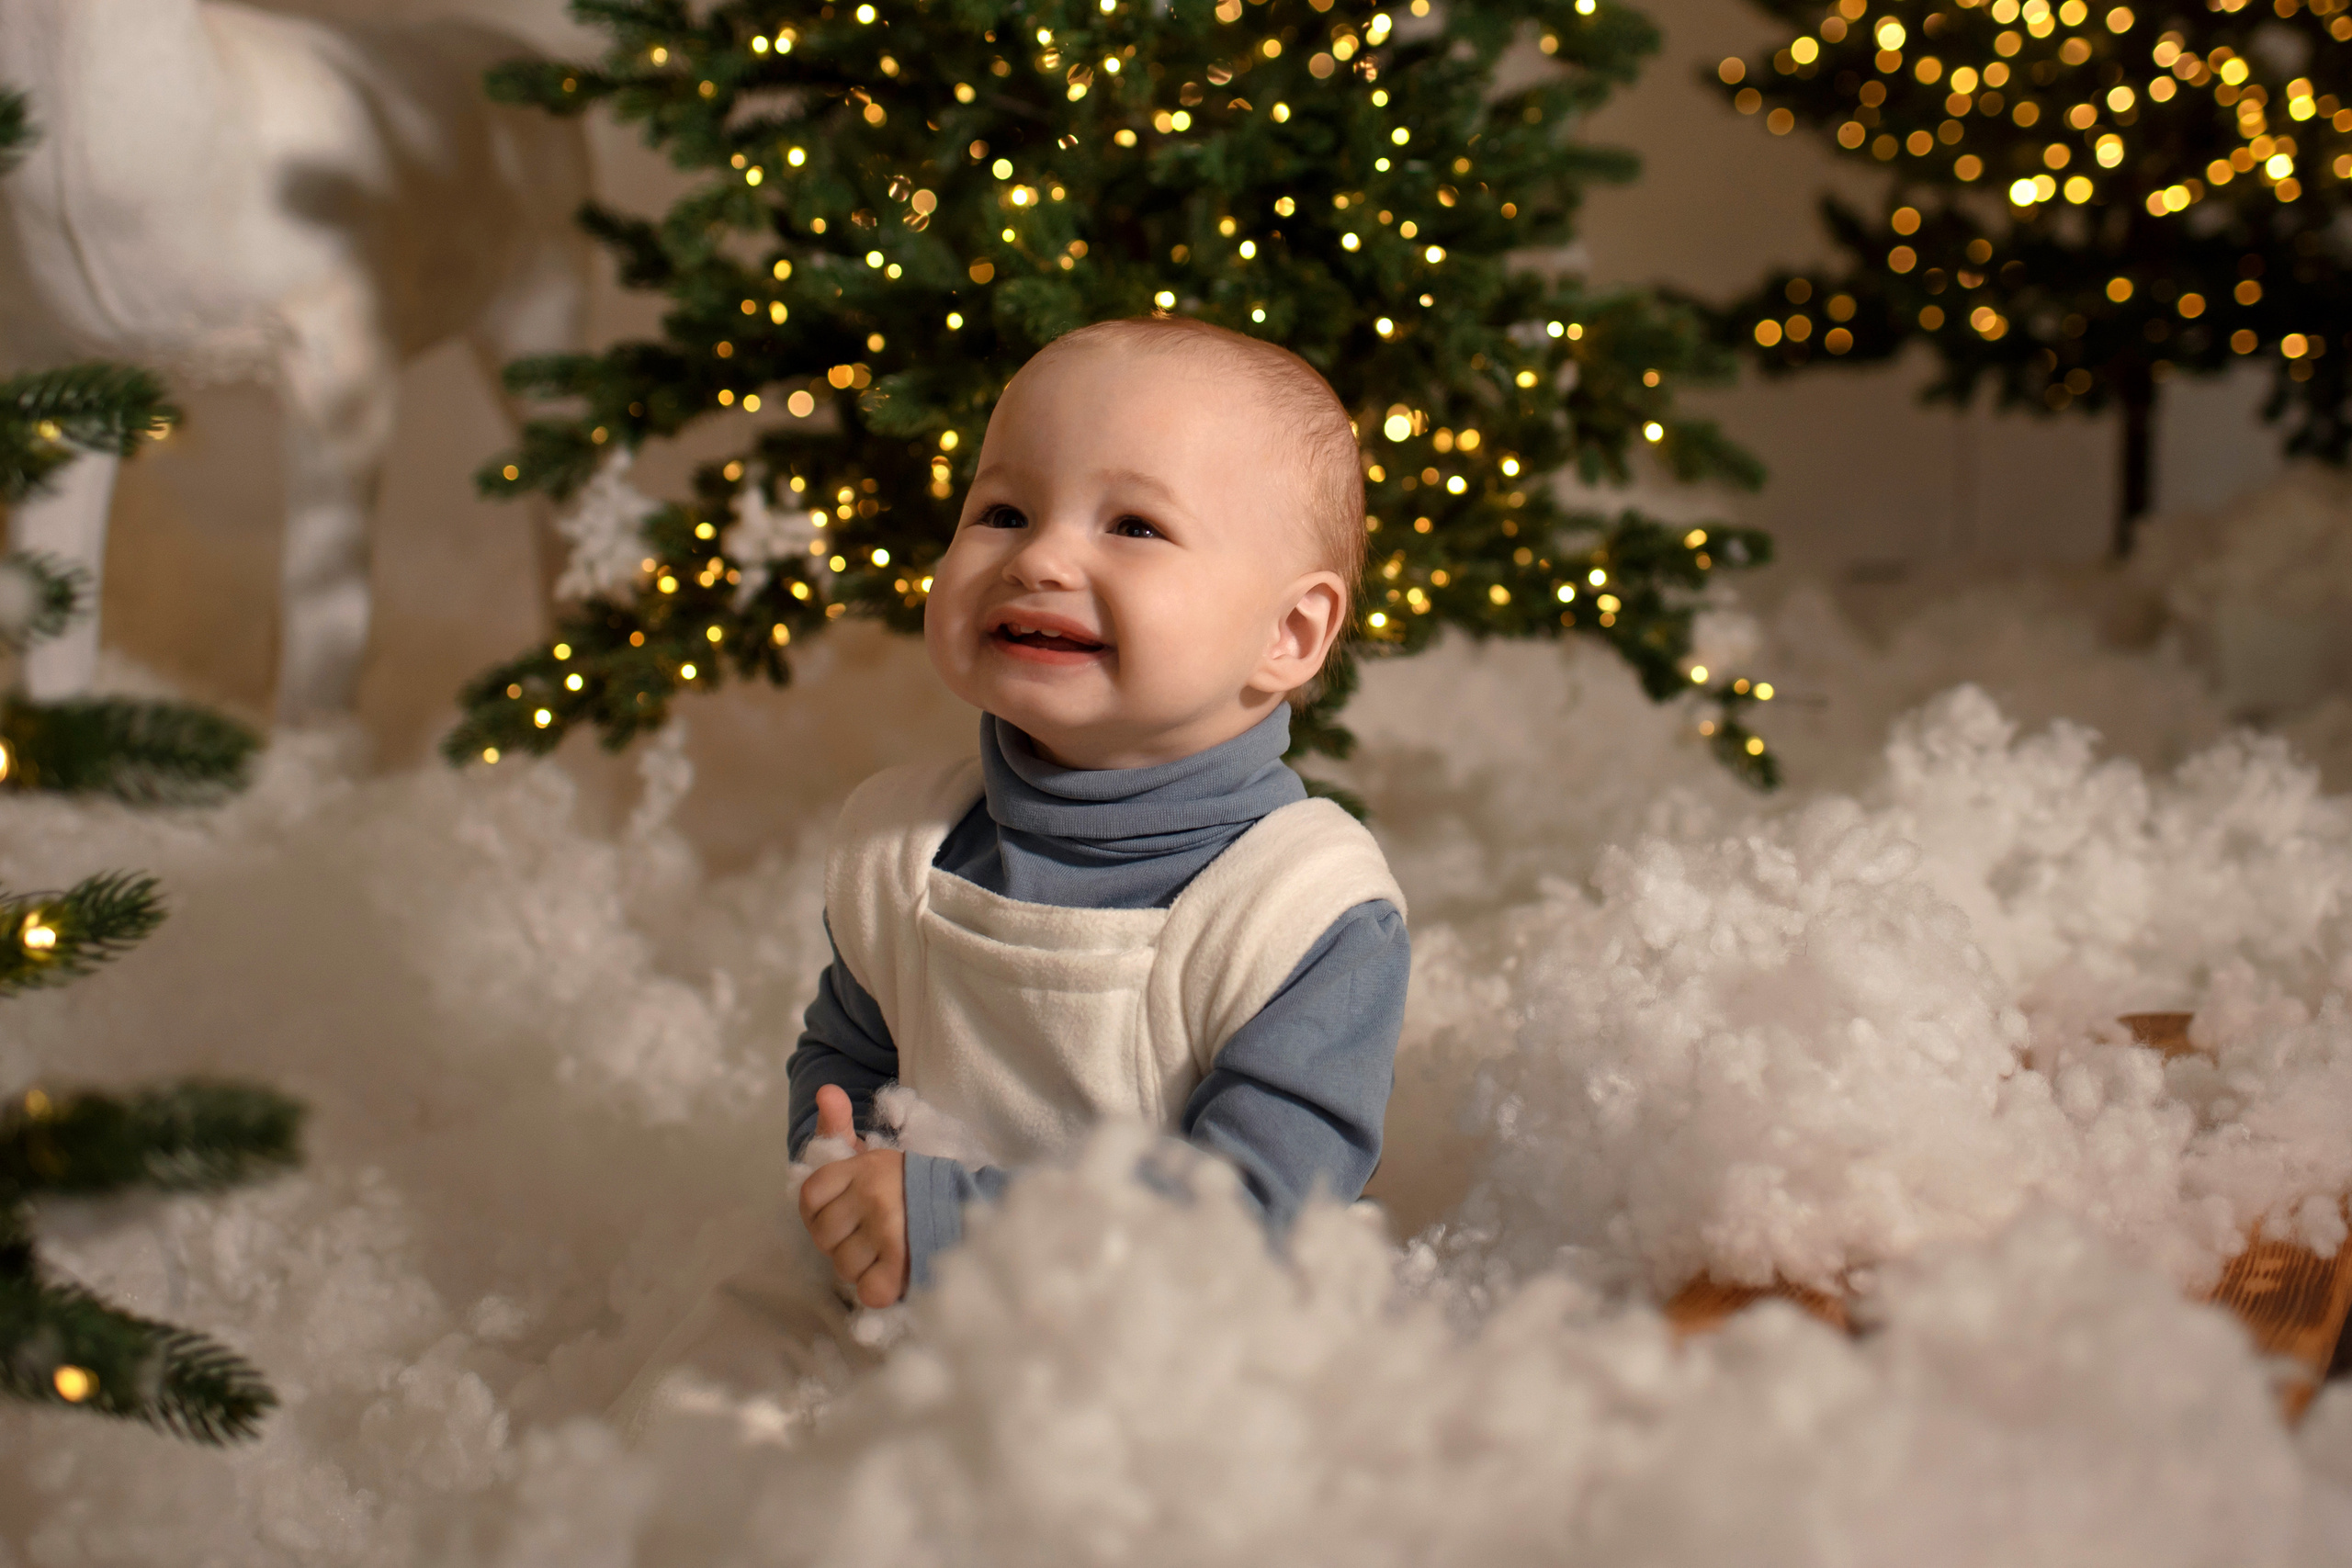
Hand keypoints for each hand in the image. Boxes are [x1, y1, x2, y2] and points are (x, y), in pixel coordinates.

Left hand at [797, 1085, 908, 1307]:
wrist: (970, 1209)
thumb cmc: (909, 1186)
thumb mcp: (873, 1152)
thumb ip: (840, 1127)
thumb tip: (826, 1092)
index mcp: (866, 1168)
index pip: (809, 1196)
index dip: (820, 1211)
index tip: (843, 1212)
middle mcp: (874, 1197)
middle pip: (823, 1236)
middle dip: (840, 1242)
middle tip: (866, 1235)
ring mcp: (889, 1232)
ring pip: (843, 1266)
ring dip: (860, 1267)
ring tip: (883, 1253)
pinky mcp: (903, 1267)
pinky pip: (868, 1290)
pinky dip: (877, 1289)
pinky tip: (890, 1274)